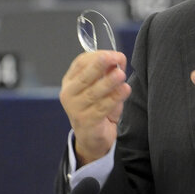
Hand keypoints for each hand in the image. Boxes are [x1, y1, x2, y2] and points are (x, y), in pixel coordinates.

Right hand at [60, 51, 130, 165]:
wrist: (92, 138)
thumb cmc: (97, 108)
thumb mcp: (102, 87)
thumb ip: (108, 72)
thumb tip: (118, 59)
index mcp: (70, 81)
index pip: (80, 63)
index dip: (97, 56)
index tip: (114, 55)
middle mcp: (69, 94)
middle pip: (84, 77)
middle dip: (99, 66)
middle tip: (113, 58)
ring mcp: (75, 109)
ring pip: (93, 93)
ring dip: (109, 82)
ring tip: (121, 75)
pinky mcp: (86, 122)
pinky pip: (102, 108)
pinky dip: (115, 98)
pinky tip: (125, 90)